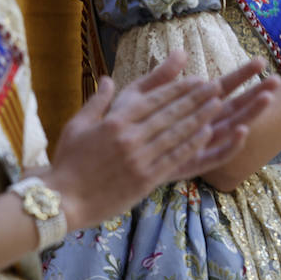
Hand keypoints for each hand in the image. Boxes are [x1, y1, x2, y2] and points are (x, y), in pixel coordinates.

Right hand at [46, 53, 276, 229]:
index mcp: (114, 122)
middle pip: (171, 113)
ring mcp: (139, 159)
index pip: (153, 100)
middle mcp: (130, 138)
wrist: (60, 200)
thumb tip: (108, 79)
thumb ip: (97, 101)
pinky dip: (193, 145)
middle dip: (197, 98)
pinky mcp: (145, 179)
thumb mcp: (77, 126)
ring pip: (177, 133)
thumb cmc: (67, 162)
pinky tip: (208, 133)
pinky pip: (174, 158)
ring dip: (201, 117)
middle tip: (218, 85)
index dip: (178, 88)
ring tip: (220, 104)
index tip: (197, 79)